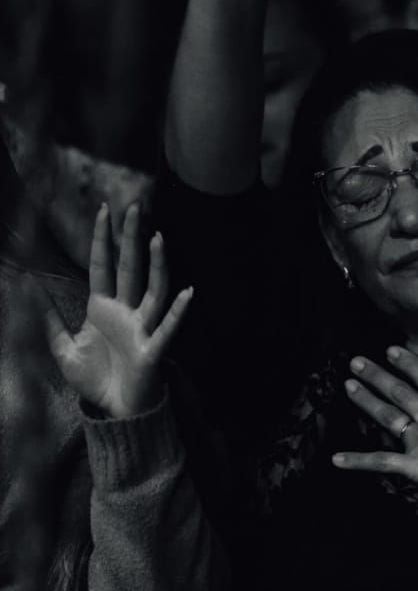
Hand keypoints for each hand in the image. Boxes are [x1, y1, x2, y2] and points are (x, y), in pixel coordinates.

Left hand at [43, 202, 192, 417]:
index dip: (102, 239)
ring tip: (157, 239)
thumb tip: (30, 290)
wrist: (114, 409)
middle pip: (130, 269)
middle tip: (134, 207)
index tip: (103, 210)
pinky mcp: (151, 350)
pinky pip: (167, 328)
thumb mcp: (63, 349)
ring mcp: (141, 329)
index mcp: (103, 308)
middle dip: (130, 238)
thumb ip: (50, 320)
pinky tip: (186, 292)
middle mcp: (126, 312)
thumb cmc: (96, 378)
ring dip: (156, 266)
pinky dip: (177, 311)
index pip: (103, 266)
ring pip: (153, 291)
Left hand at [333, 348, 417, 520]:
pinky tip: (335, 458)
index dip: (412, 365)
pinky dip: (358, 461)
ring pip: (388, 416)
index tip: (392, 349)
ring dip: (366, 400)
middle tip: (356, 360)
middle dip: (379, 376)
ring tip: (346, 384)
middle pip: (403, 393)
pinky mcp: (413, 465)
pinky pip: (381, 462)